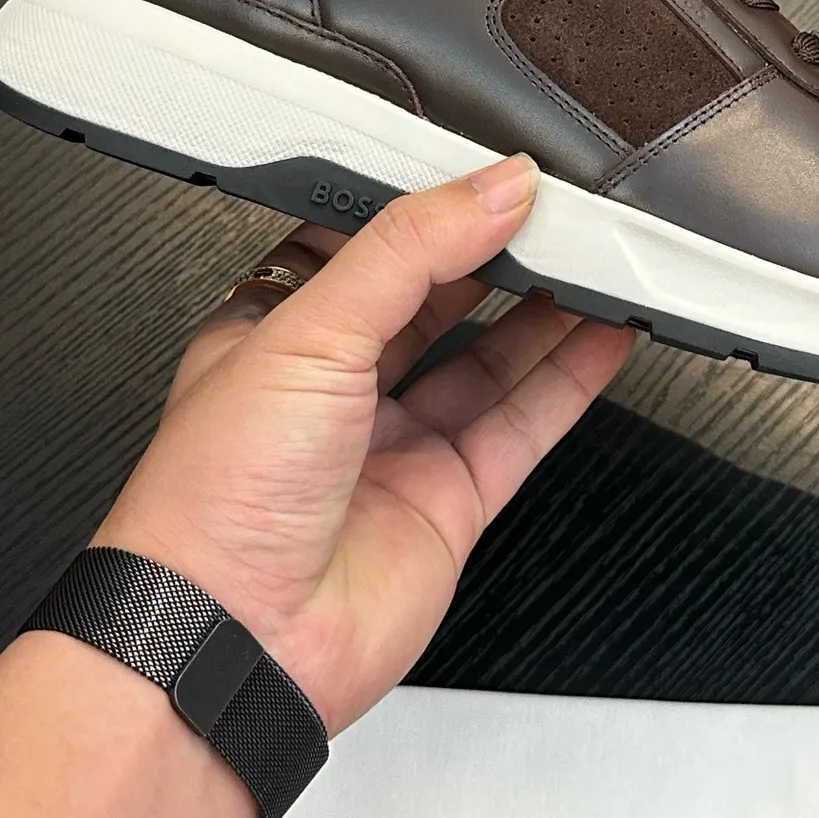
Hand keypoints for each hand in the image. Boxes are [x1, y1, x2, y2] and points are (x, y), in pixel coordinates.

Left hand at [92, 155, 635, 736]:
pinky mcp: (447, 500)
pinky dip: (571, 377)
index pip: (369, 242)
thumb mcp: (308, 330)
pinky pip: (523, 423)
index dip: (431, 206)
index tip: (492, 174)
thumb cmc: (213, 499)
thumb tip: (492, 187)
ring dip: (548, 308)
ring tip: (602, 258)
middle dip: (499, 252)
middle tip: (562, 209)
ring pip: (491, 357)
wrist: (230, 643)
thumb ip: (409, 249)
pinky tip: (605, 334)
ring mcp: (396, 444)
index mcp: (278, 330)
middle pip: (439, 296)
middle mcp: (336, 386)